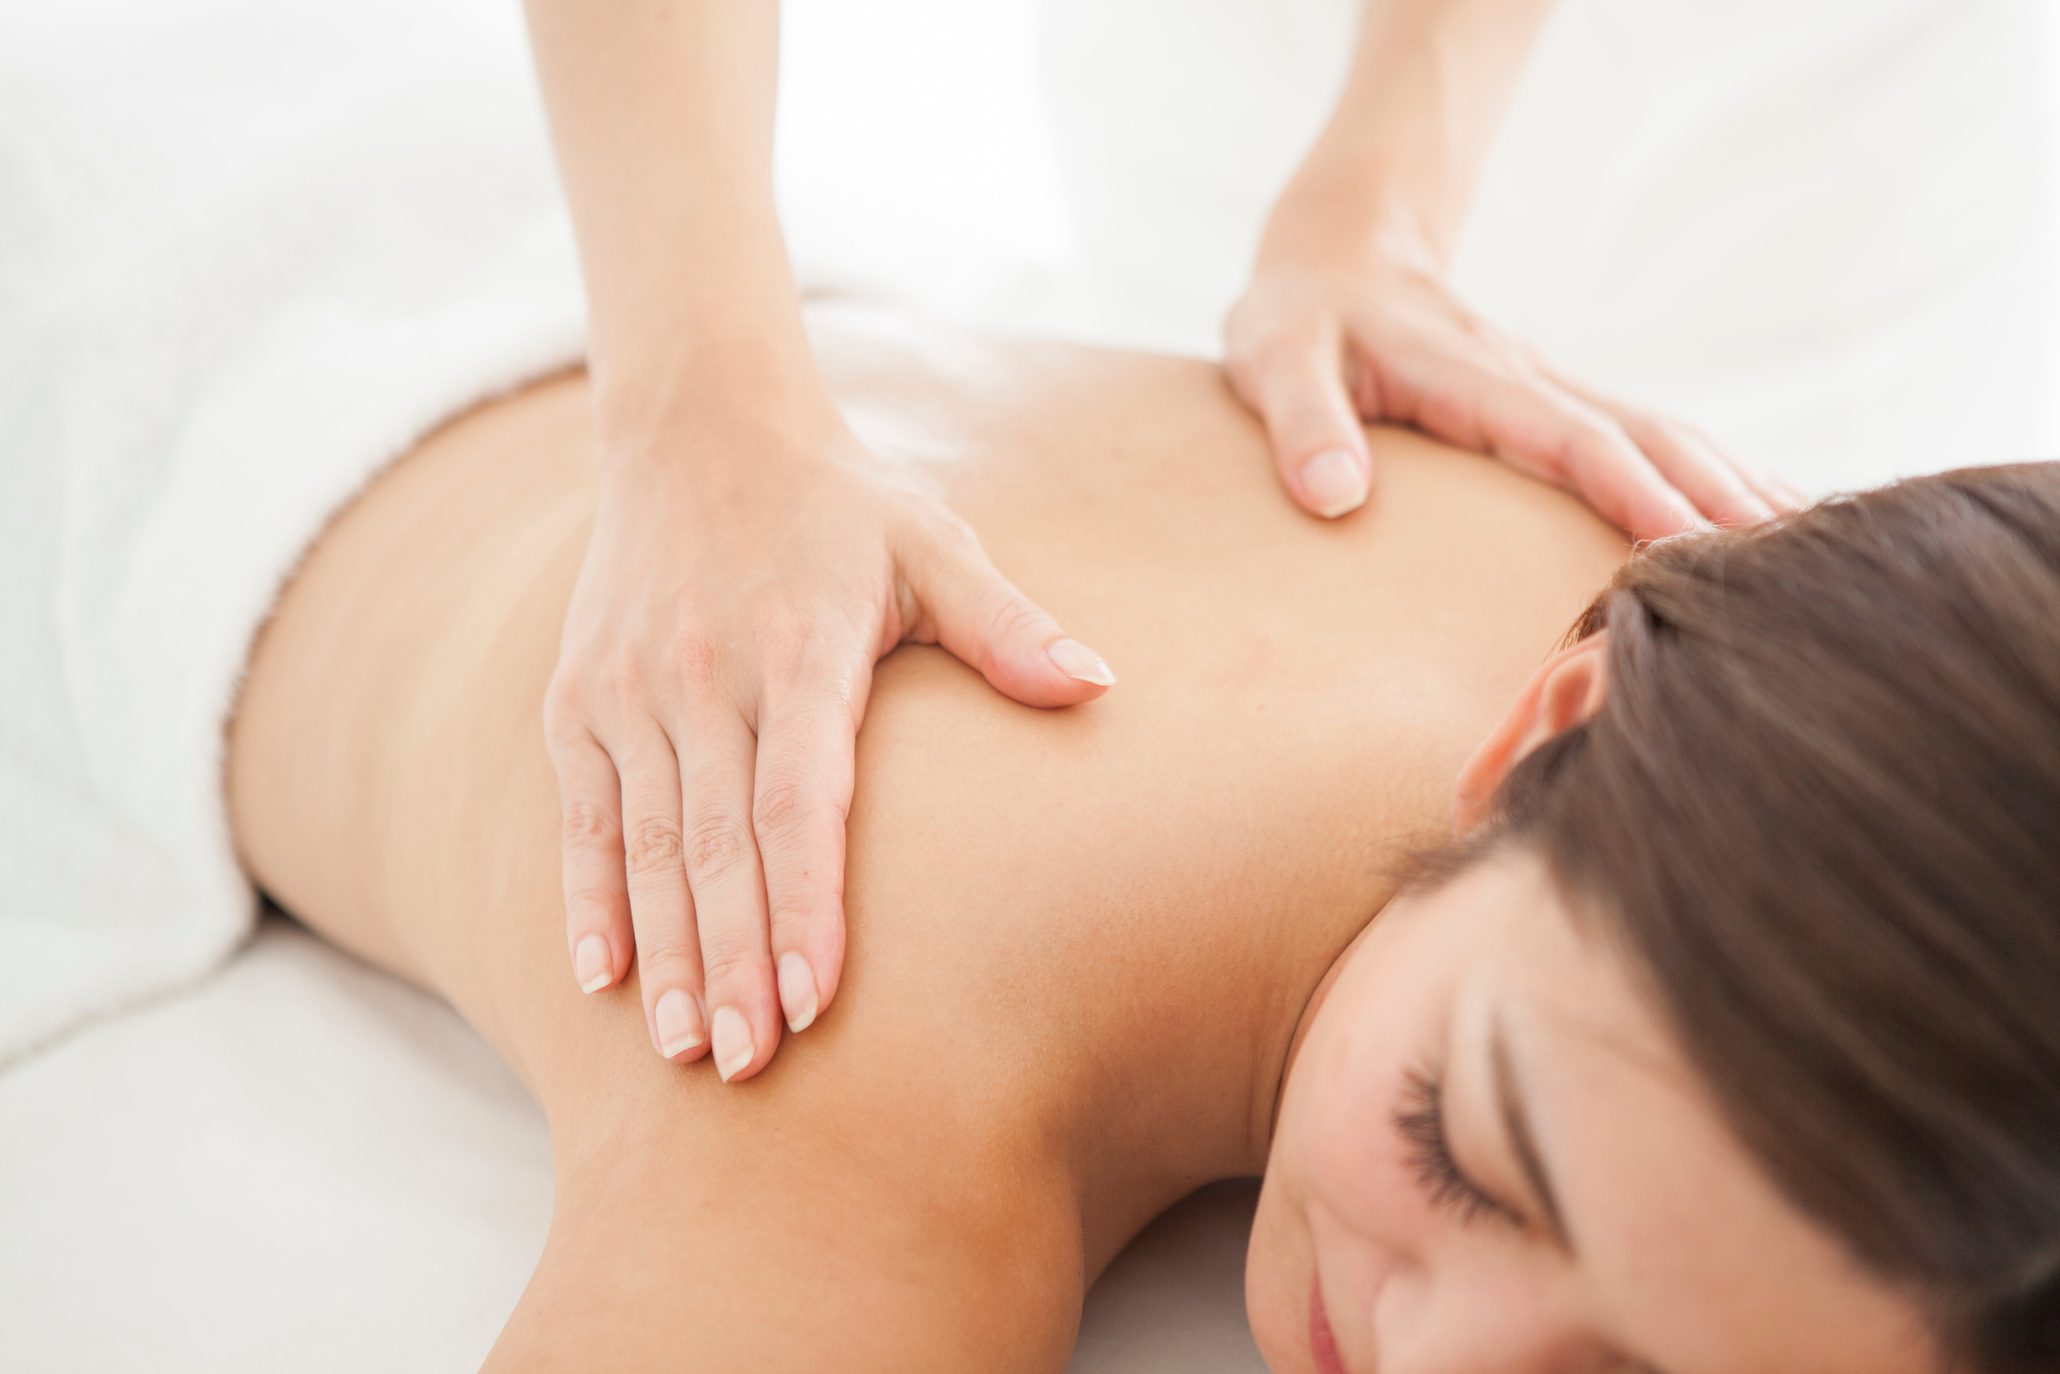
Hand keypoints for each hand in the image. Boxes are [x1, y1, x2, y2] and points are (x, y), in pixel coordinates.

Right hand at [544, 404, 1113, 1081]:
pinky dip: (586, 897)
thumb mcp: (933, 543)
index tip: (818, 1000)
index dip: (807, 901)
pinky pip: (579, 815)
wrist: (698, 425)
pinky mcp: (576, 696)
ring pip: (644, 843)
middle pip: (715, 842)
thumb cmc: (840, 503)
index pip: (799, 796)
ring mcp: (629, 688)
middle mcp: (704, 673)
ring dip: (666, 952)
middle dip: (735, 961)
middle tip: (752, 1065)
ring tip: (686, 1051)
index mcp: (798, 645)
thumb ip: (1007, 626)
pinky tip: (603, 978)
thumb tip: (1098, 689)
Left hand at [1224, 236, 1798, 539]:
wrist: (1336, 255)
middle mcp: (1529, 379)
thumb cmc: (1298, 319)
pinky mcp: (1554, 403)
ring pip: (1665, 434)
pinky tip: (1758, 515)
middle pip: (1648, 436)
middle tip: (1789, 569)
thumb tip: (1334, 499)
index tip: (1689, 543)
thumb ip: (1301, 422)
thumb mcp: (1274, 359)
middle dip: (1718, 497)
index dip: (1631, 490)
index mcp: (1470, 376)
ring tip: (1807, 552)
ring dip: (1734, 485)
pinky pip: (1646, 440)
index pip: (1570, 438)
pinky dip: (1709, 475)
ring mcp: (1550, 389)